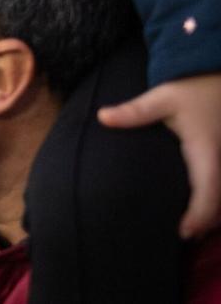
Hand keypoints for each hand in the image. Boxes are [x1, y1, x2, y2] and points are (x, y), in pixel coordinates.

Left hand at [98, 73, 220, 237]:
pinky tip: (203, 209)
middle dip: (206, 221)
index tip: (183, 233)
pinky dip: (216, 199)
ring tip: (192, 229)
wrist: (215, 74)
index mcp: (207, 150)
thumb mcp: (162, 97)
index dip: (199, 215)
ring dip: (213, 212)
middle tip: (184, 236)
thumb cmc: (189, 87)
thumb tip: (102, 117)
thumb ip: (134, 111)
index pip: (208, 190)